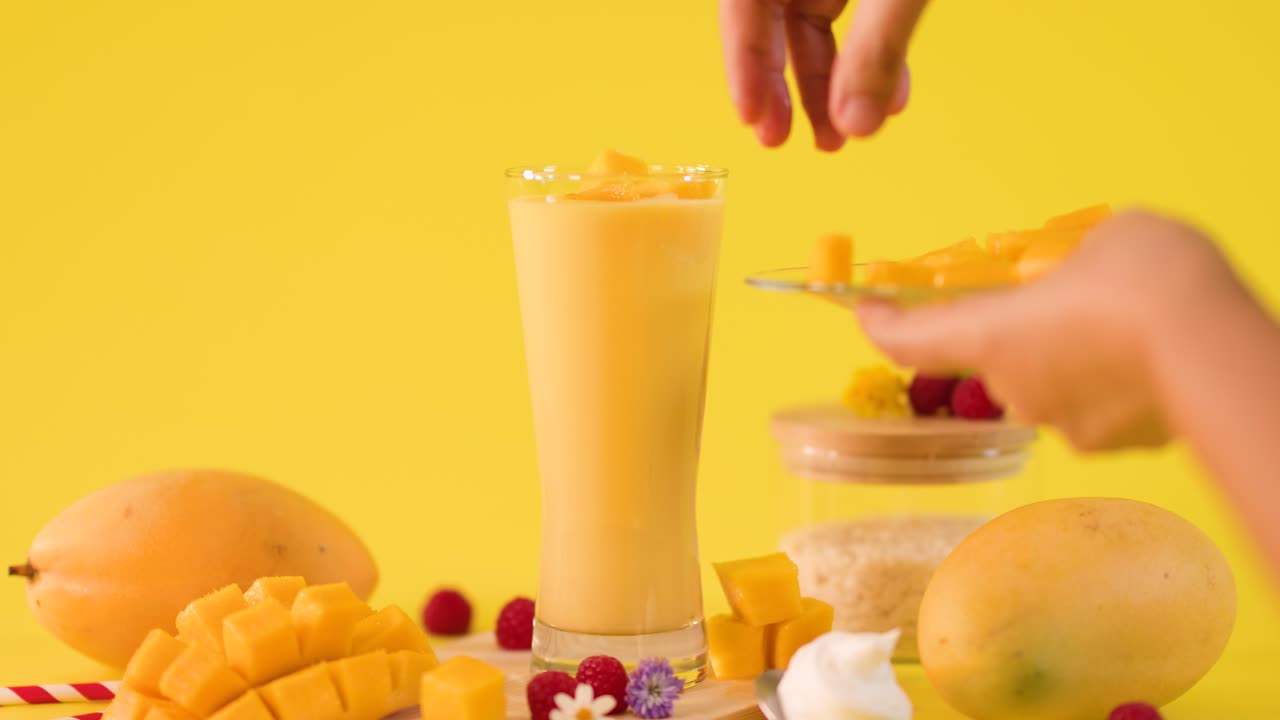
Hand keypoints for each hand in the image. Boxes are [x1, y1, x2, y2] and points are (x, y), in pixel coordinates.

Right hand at [719, 0, 927, 149]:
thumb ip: (875, 48)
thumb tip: (855, 124)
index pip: (743, 6)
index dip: (744, 62)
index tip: (753, 117)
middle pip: (771, 23)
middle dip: (783, 85)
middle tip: (781, 140)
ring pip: (814, 28)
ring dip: (832, 85)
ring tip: (848, 134)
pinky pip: (852, 20)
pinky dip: (867, 60)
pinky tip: (886, 100)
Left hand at [854, 211, 1250, 451]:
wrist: (1218, 350)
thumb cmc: (1150, 281)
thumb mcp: (1104, 241)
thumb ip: (1075, 262)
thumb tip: (1086, 275)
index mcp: (991, 336)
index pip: (911, 341)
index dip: (882, 326)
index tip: (865, 312)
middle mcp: (1015, 389)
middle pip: (998, 358)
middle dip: (1023, 330)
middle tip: (1069, 298)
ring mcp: (1063, 424)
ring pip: (1051, 383)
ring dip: (1072, 356)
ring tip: (1127, 323)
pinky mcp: (1111, 445)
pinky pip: (1096, 405)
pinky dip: (1112, 382)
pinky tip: (1150, 356)